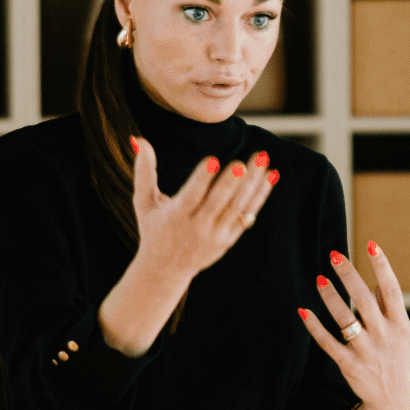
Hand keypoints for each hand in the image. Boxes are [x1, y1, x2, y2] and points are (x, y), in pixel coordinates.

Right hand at [130, 139, 277, 282]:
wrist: (164, 271)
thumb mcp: (143, 202)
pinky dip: (259, 196)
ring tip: (262, 159)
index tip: (213, 160)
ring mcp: (215, 235)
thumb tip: (139, 138)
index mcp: (175, 216)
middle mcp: (197, 228)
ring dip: (252, 184)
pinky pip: (247, 215)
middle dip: (231, 183)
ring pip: (237, 207)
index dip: (202, 179)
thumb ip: (143, 171)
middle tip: (243, 164)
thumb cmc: (153, 229)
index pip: (191, 196)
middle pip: (218, 203)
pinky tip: (270, 176)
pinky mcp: (228, 240)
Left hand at [297, 241, 409, 409]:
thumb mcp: (406, 337)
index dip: (382, 266)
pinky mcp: (350, 366)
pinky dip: (315, 328)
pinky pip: (328, 344)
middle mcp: (384, 337)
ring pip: (344, 319)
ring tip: (319, 279)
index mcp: (401, 326)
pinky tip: (303, 312)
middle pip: (364, 300)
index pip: (391, 290)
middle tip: (335, 255)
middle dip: (349, 276)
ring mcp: (367, 352)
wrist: (398, 406)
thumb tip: (377, 284)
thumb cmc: (402, 365)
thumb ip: (391, 311)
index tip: (371, 244)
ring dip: (330, 297)